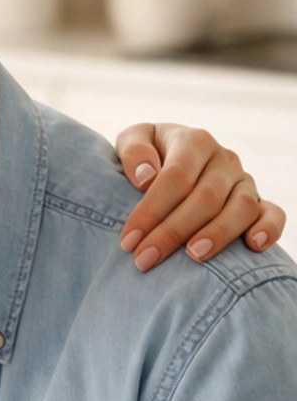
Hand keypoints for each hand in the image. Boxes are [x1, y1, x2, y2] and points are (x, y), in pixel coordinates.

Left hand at [116, 122, 283, 270]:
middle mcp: (224, 160)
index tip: (128, 240)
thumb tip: (146, 176)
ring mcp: (244, 182)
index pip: (176, 177)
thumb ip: (134, 150)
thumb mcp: (134, 141)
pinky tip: (253, 246)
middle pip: (205, 197)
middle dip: (173, 232)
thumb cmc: (148, 158)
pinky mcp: (259, 203)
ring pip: (241, 207)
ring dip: (218, 234)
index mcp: (195, 141)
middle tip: (145, 259)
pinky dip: (268, 229)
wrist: (171, 162)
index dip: (151, 210)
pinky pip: (273, 214)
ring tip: (193, 256)